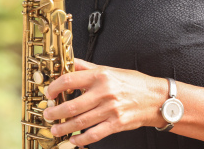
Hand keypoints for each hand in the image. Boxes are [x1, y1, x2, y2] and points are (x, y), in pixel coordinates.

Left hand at [43, 58, 165, 145]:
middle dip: (55, 112)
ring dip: (64, 127)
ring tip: (55, 129)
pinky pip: (94, 134)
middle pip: (72, 105)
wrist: (155, 98)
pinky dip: (81, 139)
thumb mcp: (109, 69)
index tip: (50, 93)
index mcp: (100, 76)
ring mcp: (110, 110)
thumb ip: (87, 67)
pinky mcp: (116, 124)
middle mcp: (104, 92)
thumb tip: (68, 62)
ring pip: (80, 122)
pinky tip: (74, 140)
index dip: (55, 87)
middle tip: (48, 114)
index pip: (70, 80)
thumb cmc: (132, 83)